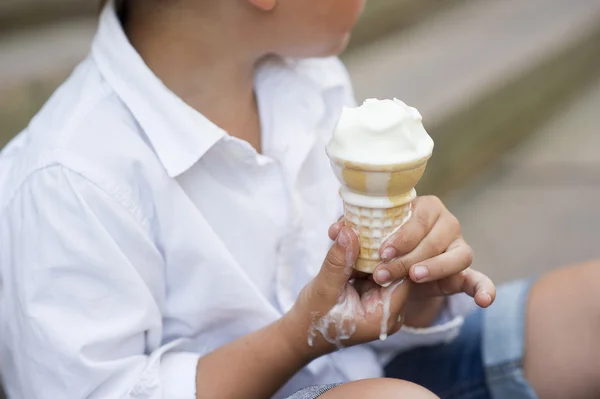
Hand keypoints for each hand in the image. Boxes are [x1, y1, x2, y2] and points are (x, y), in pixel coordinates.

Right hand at [282, 227, 410, 357]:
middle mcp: (388, 308)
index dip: (393, 251)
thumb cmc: (313, 319)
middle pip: (392, 268)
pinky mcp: (369, 290)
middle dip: (375, 243)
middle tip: (362, 220)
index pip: (401, 277)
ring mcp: (379, 298)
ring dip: (363, 245)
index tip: (380, 226)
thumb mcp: (325, 288)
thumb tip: (349, 231)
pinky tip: (343, 234)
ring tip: (346, 225)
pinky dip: (355, 253)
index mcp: (385, 315)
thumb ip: (339, 261)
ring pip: (379, 263)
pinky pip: (368, 266)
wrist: (300, 334)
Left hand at [329, 196, 495, 308]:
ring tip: (415, 277)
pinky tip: (484, 301)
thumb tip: (336, 231)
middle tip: (385, 273)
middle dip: (411, 256)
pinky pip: (478, 280)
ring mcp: (456, 248)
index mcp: (420, 208)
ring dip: (438, 266)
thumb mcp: (356, 246)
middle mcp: (443, 224)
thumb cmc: (369, 254)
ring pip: (459, 254)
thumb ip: (347, 238)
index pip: (419, 216)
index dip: (403, 234)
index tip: (382, 252)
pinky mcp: (461, 274)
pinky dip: (484, 288)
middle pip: (438, 236)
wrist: (383, 281)